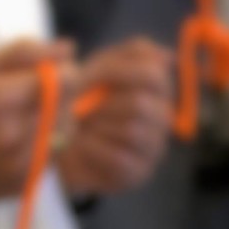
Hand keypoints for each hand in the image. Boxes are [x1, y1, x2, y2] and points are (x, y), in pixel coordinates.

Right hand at [0, 38, 76, 213]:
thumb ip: (24, 53)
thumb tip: (70, 48)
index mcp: (2, 100)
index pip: (66, 81)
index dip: (63, 73)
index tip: (47, 75)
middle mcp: (13, 135)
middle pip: (68, 108)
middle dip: (58, 99)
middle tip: (28, 100)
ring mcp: (18, 165)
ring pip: (64, 136)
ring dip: (53, 125)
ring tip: (21, 122)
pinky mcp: (21, 185)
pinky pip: (51, 159)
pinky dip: (42, 148)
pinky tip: (15, 145)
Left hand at [57, 39, 173, 194]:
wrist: (60, 146)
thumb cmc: (82, 102)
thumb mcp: (102, 69)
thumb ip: (132, 54)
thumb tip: (168, 57)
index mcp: (157, 89)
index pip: (152, 74)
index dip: (117, 72)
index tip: (87, 76)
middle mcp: (162, 119)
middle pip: (139, 104)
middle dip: (102, 105)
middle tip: (78, 109)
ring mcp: (153, 149)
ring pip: (132, 131)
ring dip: (97, 127)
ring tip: (80, 127)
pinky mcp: (138, 174)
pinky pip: (120, 159)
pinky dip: (94, 149)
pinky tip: (82, 145)